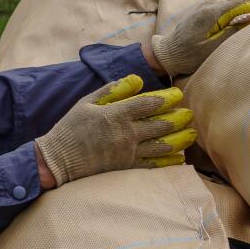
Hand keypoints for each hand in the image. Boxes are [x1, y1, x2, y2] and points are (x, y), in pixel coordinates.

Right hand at [35, 76, 193, 186]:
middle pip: (159, 124)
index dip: (166, 98)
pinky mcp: (126, 168)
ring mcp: (127, 153)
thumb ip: (113, 90)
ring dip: (179, 139)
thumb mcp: (87, 102)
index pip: (148, 104)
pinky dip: (168, 161)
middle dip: (178, 118)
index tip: (178, 94)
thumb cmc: (70, 128)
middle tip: (190, 114)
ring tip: (191, 134)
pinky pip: (152, 165)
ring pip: (161, 145)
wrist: (57, 160)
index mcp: (115, 114)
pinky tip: (179, 158)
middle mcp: (125, 134)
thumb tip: (137, 80)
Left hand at [150, 0, 249, 77]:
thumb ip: (232, 33)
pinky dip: (235, 13)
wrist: (166, 54)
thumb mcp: (213, 48)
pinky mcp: (201, 14)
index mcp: (211, 13)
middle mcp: (208, 6)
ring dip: (244, 9)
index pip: (241, 4)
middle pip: (237, 3)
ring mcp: (204, 8)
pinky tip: (241, 20)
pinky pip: (222, 10)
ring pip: (230, 6)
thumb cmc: (188, 55)